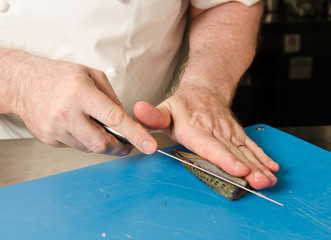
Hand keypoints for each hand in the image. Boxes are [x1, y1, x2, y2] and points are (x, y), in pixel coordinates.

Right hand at [5, 50, 156, 154]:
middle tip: (127, 144)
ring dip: (100, 142)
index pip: (115, 119)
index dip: (135, 134)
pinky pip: (76, 146)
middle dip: (119, 147)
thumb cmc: (59, 76)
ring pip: (89, 148)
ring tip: (96, 125)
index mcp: (81, 93)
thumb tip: (125, 120)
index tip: (149, 145)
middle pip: (101, 143)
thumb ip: (111, 99)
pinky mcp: (50, 139)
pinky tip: (79, 125)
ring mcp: (56, 129)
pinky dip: (84, 140)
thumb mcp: (91, 76)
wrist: (23, 83)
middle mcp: (67, 113)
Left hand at [134, 85, 278, 189]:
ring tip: (268, 180)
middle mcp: (216, 132)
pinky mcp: (237, 133)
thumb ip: (154, 116)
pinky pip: (252, 145)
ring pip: (246, 151)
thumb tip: (139, 111)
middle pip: (233, 153)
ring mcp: (229, 133)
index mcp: (197, 129)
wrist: (205, 88)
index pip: (212, 146)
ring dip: (259, 166)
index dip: (226, 159)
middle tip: (258, 182)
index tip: (238, 169)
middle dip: (248, 169)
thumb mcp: (166, 109)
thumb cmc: (184, 105)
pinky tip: (272, 168)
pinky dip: (263, 157)